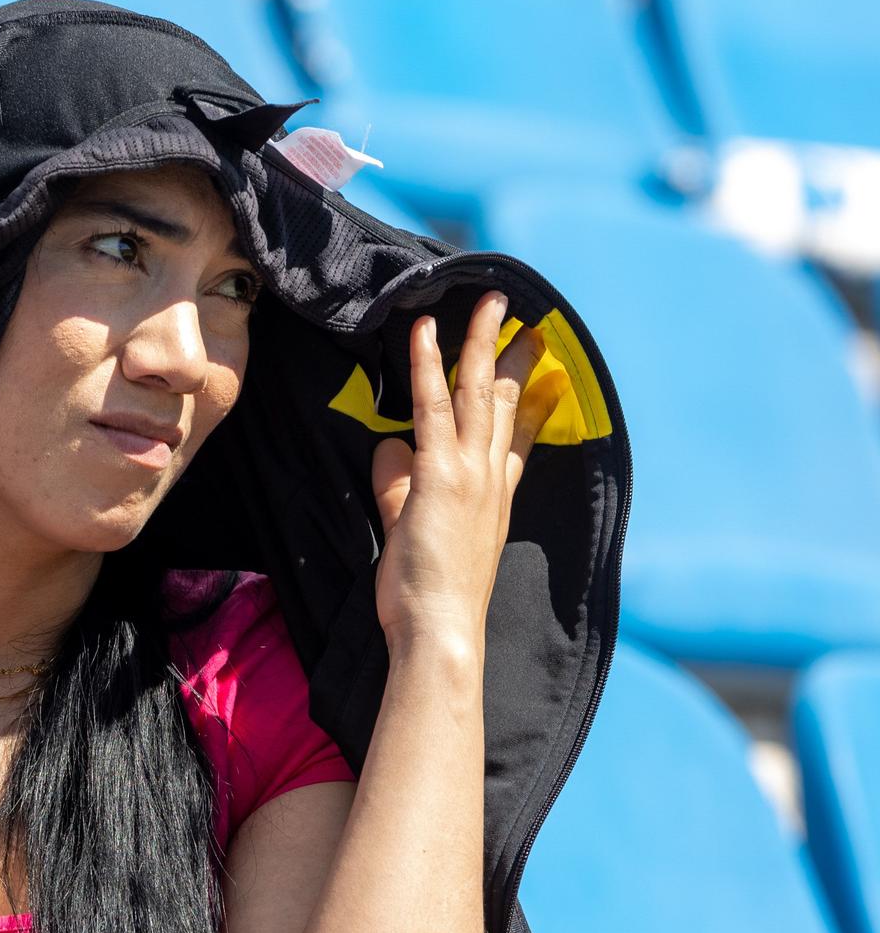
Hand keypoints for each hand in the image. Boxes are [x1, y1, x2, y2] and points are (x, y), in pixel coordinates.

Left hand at [369, 292, 567, 653]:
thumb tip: (389, 447)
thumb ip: (399, 485)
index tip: (543, 368)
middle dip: (516, 354)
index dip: (531, 396)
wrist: (440, 632)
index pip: (518, 434)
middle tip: (525, 315)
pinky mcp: (440, 476)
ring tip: (489, 301)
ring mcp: (470, 474)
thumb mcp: (409, 527)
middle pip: (508, 401)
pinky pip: (432, 406)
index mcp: (494, 495)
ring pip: (479, 392)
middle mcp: (490, 478)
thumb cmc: (427, 594)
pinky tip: (422, 331)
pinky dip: (426, 364)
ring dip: (481, 341)